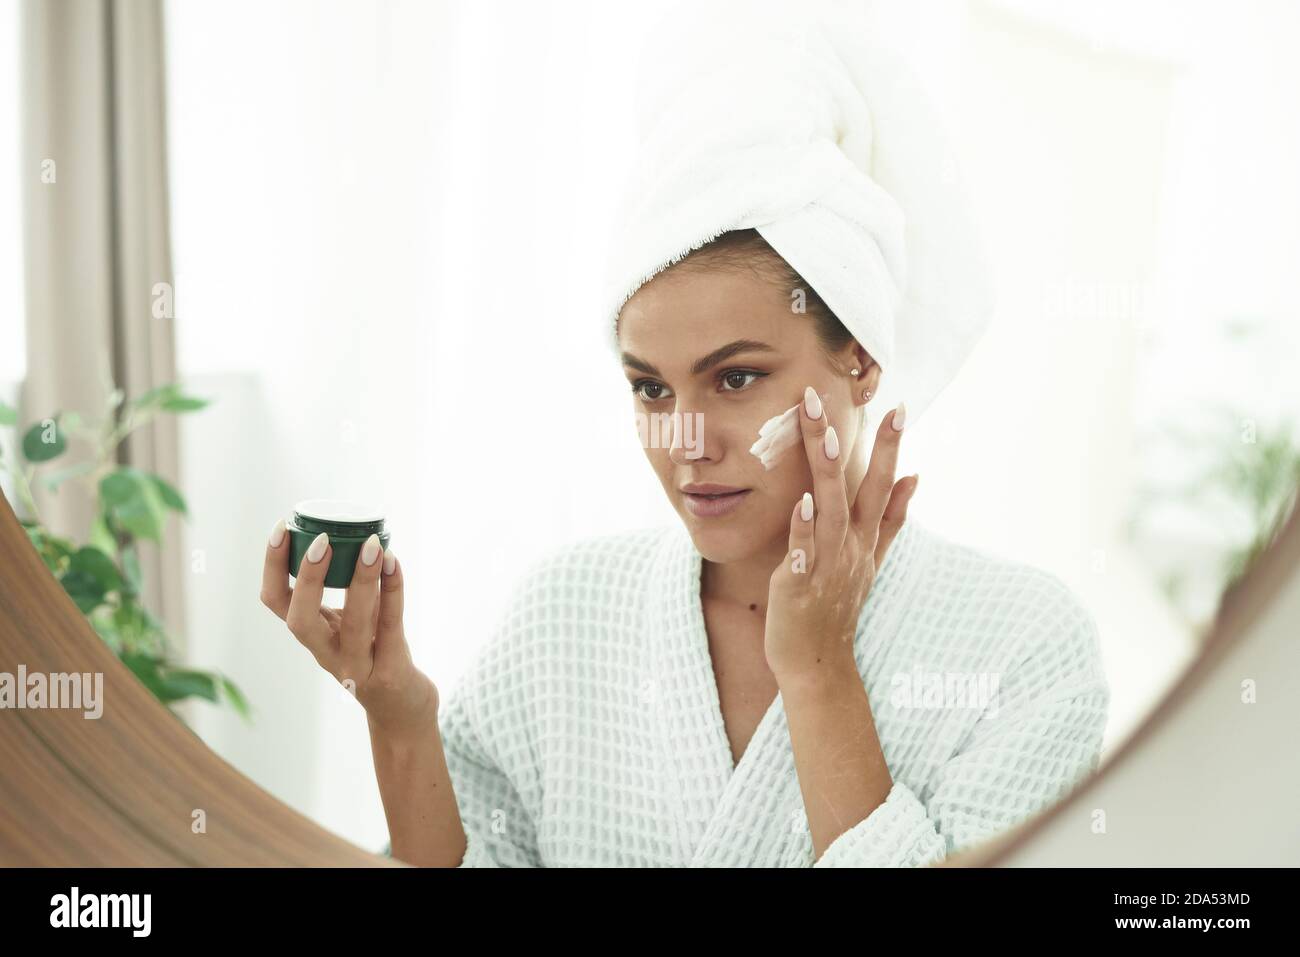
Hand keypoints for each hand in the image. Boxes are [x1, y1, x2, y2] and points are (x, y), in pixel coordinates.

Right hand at [260, 524, 437, 741]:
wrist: (402, 713)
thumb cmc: (377, 656)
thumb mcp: (355, 622)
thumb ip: (354, 589)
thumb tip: (359, 535)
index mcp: (313, 635)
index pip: (276, 603)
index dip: (272, 568)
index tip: (280, 528)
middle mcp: (327, 654)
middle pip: (299, 621)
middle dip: (306, 578)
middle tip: (321, 540)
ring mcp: (357, 667)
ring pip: (354, 624)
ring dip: (361, 581)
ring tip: (372, 544)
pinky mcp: (390, 672)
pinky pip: (391, 627)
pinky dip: (394, 592)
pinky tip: (395, 564)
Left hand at [764, 386, 917, 684]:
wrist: (818, 662)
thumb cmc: (835, 605)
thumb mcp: (871, 558)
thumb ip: (892, 518)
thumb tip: (915, 477)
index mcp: (865, 538)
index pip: (884, 484)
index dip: (892, 447)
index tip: (899, 407)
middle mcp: (852, 547)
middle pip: (861, 490)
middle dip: (865, 449)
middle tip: (865, 404)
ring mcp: (828, 566)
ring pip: (831, 513)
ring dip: (827, 475)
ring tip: (823, 436)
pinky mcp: (800, 585)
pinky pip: (802, 555)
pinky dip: (803, 531)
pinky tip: (800, 504)